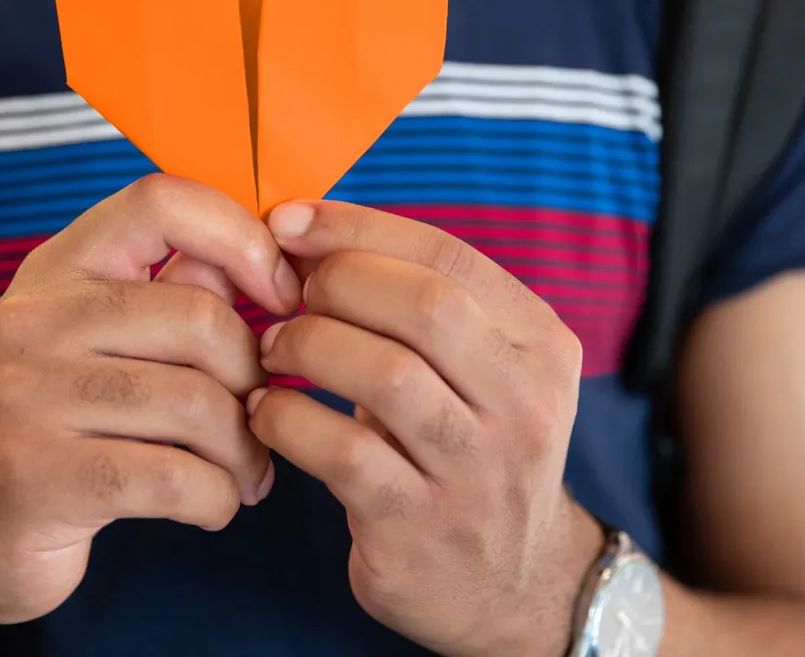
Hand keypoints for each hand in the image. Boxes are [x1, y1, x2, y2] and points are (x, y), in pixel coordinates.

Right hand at [0, 175, 302, 630]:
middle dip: (255, 383)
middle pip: (202, 319)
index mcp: (56, 270)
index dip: (243, 239)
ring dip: (243, 454)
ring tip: (242, 476)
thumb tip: (262, 262)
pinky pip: (176, 477)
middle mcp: (33, 319)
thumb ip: (169, 298)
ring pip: (199, 405)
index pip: (162, 201)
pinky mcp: (37, 476)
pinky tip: (210, 507)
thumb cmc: (50, 434)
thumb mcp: (94, 347)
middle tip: (261, 426)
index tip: (281, 298)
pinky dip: (217, 500)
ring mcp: (27, 396)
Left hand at [248, 201, 602, 656]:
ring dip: (307, 345)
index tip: (291, 222)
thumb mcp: (481, 373)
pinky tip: (263, 411)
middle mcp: (524, 404)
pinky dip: (285, 418)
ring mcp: (476, 470)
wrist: (511, 583)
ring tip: (272, 347)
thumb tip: (307, 231)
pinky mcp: (420, 524)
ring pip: (385, 375)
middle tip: (287, 293)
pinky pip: (341, 452)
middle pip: (426, 306)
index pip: (450, 256)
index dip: (358, 227)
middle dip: (337, 282)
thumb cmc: (468, 451)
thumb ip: (420, 305)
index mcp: (540, 345)